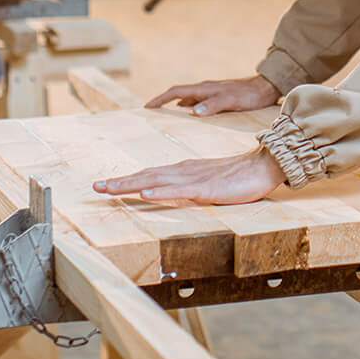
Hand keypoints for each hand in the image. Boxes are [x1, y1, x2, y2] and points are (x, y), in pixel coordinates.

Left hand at [93, 149, 285, 204]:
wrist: (263, 166)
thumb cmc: (238, 176)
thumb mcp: (207, 183)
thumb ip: (189, 186)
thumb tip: (172, 192)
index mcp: (183, 171)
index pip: (149, 176)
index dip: (126, 180)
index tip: (106, 185)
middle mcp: (183, 172)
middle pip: (146, 176)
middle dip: (120, 182)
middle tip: (96, 186)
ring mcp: (193, 179)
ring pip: (156, 181)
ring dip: (131, 185)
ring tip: (110, 188)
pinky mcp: (206, 188)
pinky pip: (179, 190)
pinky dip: (160, 190)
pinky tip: (146, 192)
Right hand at [145, 75, 281, 115]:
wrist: (266, 88)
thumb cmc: (249, 95)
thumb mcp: (231, 101)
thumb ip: (212, 105)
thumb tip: (192, 111)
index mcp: (204, 89)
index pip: (176, 92)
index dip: (161, 99)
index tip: (148, 106)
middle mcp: (205, 89)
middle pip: (178, 94)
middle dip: (163, 101)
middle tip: (151, 112)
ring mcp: (211, 93)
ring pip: (188, 99)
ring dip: (176, 105)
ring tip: (166, 116)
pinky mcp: (218, 98)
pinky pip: (198, 103)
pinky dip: (189, 108)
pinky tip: (191, 117)